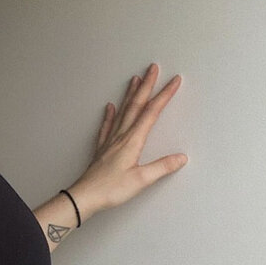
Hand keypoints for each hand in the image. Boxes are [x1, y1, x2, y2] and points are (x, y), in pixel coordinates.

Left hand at [69, 63, 186, 218]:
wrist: (85, 196)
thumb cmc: (111, 189)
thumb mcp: (141, 180)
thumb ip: (162, 167)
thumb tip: (181, 157)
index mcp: (132, 140)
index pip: (152, 112)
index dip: (164, 95)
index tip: (174, 80)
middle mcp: (121, 136)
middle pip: (136, 105)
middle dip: (147, 85)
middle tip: (153, 68)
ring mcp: (110, 141)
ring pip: (122, 111)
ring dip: (130, 94)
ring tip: (135, 79)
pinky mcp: (102, 149)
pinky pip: (107, 126)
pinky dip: (110, 114)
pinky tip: (110, 107)